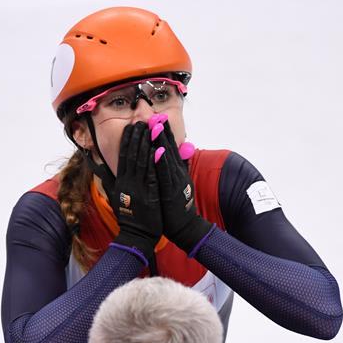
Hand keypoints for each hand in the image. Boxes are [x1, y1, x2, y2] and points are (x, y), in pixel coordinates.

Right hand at [109, 122, 162, 264]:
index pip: (123, 156)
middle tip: (142, 121)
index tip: (131, 127)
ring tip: (150, 129)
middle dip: (137, 137)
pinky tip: (159, 149)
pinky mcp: (150, 195)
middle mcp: (128, 182)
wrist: (136, 236)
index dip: (127, 140)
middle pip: (132, 155)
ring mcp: (139, 188)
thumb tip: (97, 166)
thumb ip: (107, 180)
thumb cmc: (128, 217)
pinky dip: (155, 162)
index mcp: (121, 181)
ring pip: (142, 162)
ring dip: (146, 144)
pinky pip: (152, 175)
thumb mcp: (114, 196)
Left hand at [150, 117, 212, 253]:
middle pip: (169, 149)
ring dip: (162, 141)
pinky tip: (158, 151)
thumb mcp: (177, 186)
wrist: (185, 228)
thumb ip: (177, 171)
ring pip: (167, 158)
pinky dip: (162, 162)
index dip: (164, 133)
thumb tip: (177, 157)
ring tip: (156, 126)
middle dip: (162, 132)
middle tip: (157, 115)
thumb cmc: (177, 209)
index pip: (169, 149)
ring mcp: (175, 182)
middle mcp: (176, 174)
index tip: (158, 118)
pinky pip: (165, 175)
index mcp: (175, 172)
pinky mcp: (171, 192)